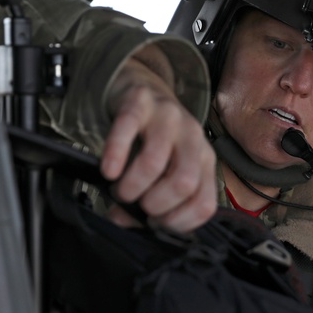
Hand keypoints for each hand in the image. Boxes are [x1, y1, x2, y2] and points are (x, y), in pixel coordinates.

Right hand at [100, 52, 216, 232]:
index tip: (155, 223)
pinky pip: (127, 128)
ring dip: (132, 185)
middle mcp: (193, 139)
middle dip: (154, 205)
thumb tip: (124, 221)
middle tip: (136, 204)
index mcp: (204, 162)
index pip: (204, 205)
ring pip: (155, 161)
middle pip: (183, 183)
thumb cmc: (153, 140)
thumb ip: (152, 200)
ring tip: (120, 190)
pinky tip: (108, 171)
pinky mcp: (141, 102)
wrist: (143, 89)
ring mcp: (169, 118)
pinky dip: (115, 154)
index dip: (177, 222)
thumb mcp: (165, 170)